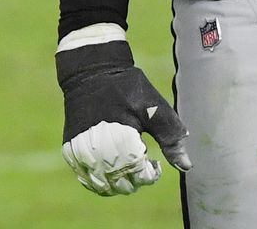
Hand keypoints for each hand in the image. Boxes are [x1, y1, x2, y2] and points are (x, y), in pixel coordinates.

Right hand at [57, 39, 190, 195]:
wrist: (91, 71)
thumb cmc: (127, 88)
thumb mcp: (154, 109)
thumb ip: (171, 139)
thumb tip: (186, 166)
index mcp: (122, 141)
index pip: (140, 177)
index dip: (151, 174)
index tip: (154, 163)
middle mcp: (99, 150)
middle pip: (122, 185)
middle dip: (135, 180)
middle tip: (140, 164)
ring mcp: (81, 151)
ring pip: (102, 186)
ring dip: (116, 183)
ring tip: (125, 168)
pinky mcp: (70, 149)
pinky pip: (85, 178)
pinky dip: (97, 180)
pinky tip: (108, 171)